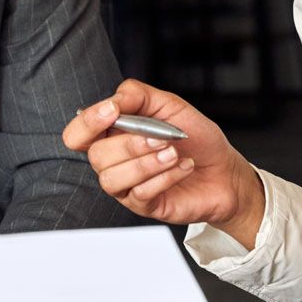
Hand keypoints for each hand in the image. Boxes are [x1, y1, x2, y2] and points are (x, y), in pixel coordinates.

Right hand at [61, 80, 263, 241]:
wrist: (225, 169)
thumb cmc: (196, 138)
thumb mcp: (168, 105)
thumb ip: (136, 95)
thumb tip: (111, 101)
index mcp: (113, 134)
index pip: (77, 134)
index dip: (88, 122)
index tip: (113, 111)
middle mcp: (114, 161)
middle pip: (96, 156)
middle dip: (130, 143)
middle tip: (162, 137)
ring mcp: (127, 186)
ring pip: (112, 179)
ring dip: (147, 163)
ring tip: (174, 153)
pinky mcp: (143, 206)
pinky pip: (139, 194)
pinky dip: (165, 177)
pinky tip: (183, 167)